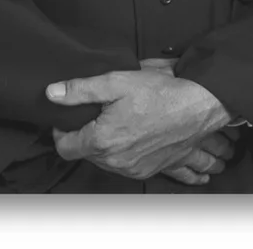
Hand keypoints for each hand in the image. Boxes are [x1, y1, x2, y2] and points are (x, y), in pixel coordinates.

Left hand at [46, 70, 232, 181]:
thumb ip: (80, 89)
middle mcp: (117, 161)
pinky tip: (131, 144)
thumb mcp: (116, 81)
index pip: (64, 147)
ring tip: (116, 125)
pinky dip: (125, 158)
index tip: (69, 119)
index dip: (62, 131)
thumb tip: (52, 94)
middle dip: (86, 136)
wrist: (200, 106)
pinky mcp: (151, 170)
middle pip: (85, 155)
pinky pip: (129, 170)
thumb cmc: (162, 94)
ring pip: (106, 162)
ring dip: (105, 147)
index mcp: (102, 141)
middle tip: (96, 116)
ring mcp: (135, 169)